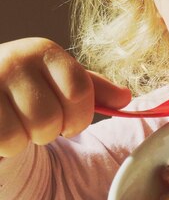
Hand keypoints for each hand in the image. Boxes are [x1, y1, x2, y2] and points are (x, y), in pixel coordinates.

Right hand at [0, 38, 131, 157]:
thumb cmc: (25, 88)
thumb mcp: (59, 81)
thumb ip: (93, 89)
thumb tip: (125, 98)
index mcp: (44, 51)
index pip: (79, 91)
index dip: (80, 117)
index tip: (70, 123)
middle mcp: (15, 60)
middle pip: (51, 118)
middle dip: (48, 133)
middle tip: (36, 124)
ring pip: (22, 136)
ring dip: (22, 142)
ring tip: (15, 126)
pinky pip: (0, 142)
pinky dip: (2, 148)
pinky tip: (0, 131)